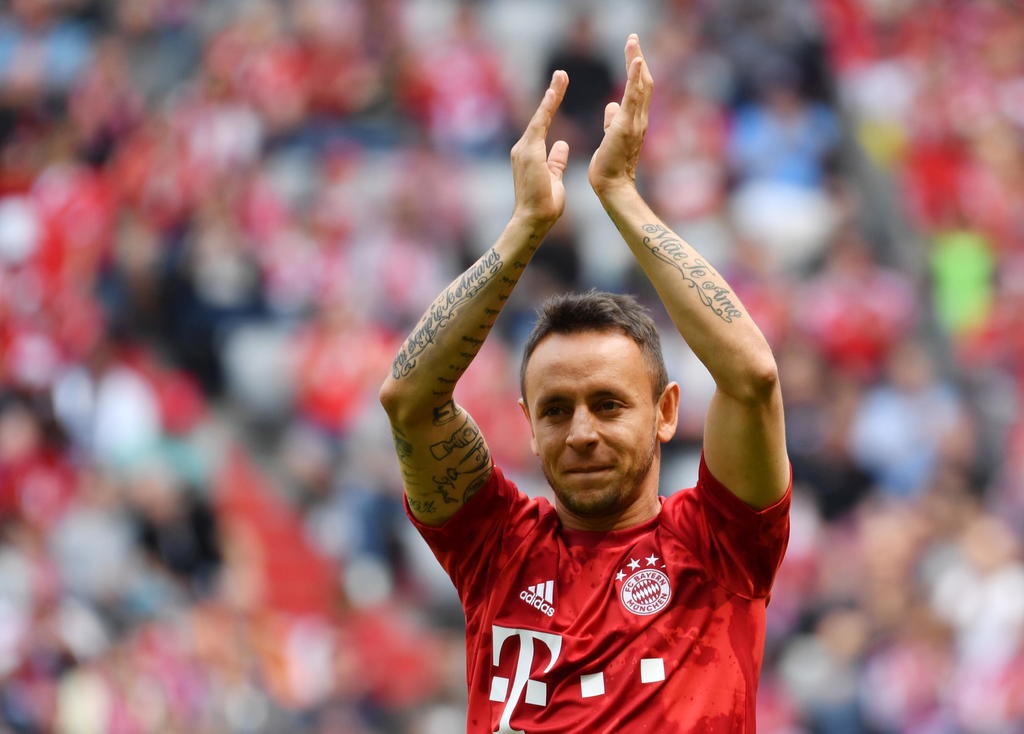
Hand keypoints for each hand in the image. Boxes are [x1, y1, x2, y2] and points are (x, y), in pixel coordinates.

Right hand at [510, 70, 569, 227]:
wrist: (532, 220)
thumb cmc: (544, 205)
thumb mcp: (553, 178)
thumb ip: (555, 161)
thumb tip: (561, 145)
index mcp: (530, 155)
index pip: (543, 126)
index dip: (550, 108)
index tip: (558, 90)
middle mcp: (523, 149)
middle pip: (540, 117)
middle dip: (551, 95)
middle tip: (562, 74)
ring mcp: (524, 149)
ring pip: (540, 117)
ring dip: (551, 95)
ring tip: (562, 76)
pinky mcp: (528, 152)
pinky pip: (540, 125)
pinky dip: (547, 108)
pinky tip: (554, 93)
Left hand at [589, 34, 652, 197]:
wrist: (612, 188)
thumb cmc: (609, 169)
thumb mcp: (610, 139)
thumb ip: (613, 121)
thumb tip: (611, 106)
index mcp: (634, 122)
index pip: (637, 91)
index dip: (635, 70)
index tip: (631, 52)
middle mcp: (639, 120)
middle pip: (642, 83)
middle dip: (637, 59)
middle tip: (632, 38)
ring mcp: (635, 123)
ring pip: (640, 86)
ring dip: (636, 61)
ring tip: (632, 41)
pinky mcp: (626, 127)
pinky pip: (633, 98)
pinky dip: (635, 78)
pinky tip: (636, 60)